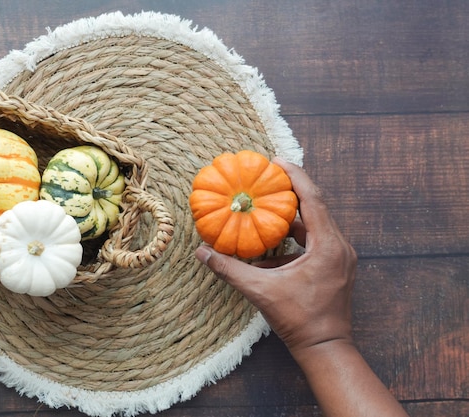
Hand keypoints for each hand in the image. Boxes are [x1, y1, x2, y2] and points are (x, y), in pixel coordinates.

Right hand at [195, 157, 357, 354]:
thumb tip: (202, 253)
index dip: (295, 176)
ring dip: (292, 220)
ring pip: (316, 227)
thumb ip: (230, 270)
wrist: (325, 349)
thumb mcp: (261, 291)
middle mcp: (339, 247)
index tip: (277, 161)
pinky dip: (296, 241)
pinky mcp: (336, 268)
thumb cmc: (299, 320)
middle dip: (292, 193)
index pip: (313, 199)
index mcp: (327, 246)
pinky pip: (316, 244)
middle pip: (316, 208)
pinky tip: (272, 251)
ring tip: (266, 211)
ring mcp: (341, 258)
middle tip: (268, 180)